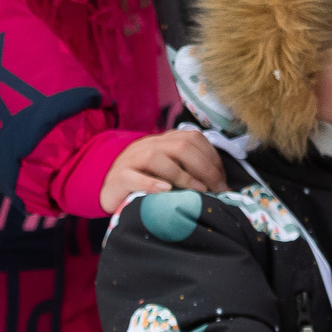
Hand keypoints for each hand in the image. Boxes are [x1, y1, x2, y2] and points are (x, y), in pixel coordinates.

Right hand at [99, 128, 227, 212]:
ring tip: (199, 192)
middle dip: (205, 168)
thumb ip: (188, 168)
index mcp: (164, 140)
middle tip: (217, 189)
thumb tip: (221, 182)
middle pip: (181, 146)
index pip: (194, 139)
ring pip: (158, 158)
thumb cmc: (146, 180)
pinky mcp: (119, 178)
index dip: (212, 158)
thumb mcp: (168, 168)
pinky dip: (151, 183)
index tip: (223, 180)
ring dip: (183, 175)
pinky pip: (134, 177)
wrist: (107, 185)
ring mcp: (132, 160)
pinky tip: (166, 191)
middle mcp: (150, 145)